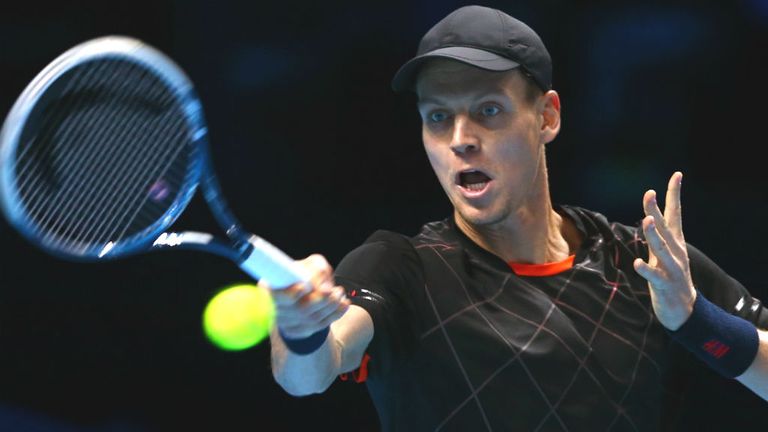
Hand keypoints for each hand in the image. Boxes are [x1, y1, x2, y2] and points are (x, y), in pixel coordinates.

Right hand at [264, 254, 349, 338]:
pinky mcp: (302, 331)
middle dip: (321, 299)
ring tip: (340, 293)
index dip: (289, 293)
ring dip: (332, 305)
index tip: (304, 287)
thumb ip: (316, 270)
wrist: (305, 291)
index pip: (275, 296)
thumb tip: (322, 288)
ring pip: (313, 318)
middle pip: (300, 309)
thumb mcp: (311, 264)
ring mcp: (289, 323)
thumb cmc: (306, 273)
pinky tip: (344, 303)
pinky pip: (321, 324)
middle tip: (335, 289)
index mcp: (270, 289)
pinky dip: (336, 313)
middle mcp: (277, 309)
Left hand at [633, 171, 696, 330]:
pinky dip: (646, 269)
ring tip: (647, 220)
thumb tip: (650, 216)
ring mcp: (671, 268)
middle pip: (664, 227)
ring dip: (653, 235)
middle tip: (649, 193)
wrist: (685, 310)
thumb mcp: (664, 253)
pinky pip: (654, 276)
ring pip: (661, 249)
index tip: (677, 174)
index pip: (675, 213)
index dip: (674, 194)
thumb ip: (657, 235)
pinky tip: (637, 263)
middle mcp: (675, 251)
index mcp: (675, 242)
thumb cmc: (670, 277)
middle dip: (656, 210)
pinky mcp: (664, 285)